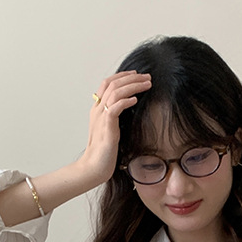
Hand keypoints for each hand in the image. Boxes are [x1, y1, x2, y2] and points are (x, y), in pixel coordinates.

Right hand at [80, 70, 151, 185]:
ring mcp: (100, 118)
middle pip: (112, 84)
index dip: (122, 76)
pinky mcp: (106, 127)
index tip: (136, 74)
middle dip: (131, 77)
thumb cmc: (104, 153)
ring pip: (115, 92)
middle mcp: (97, 110)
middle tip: (147, 77)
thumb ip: (116, 118)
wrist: (94, 167)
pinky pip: (114, 108)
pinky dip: (126, 101)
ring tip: (146, 84)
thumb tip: (129, 110)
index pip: (108, 83)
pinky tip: (136, 100)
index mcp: (97, 109)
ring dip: (132, 86)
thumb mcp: (111, 131)